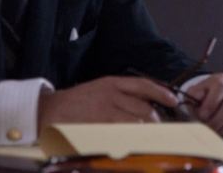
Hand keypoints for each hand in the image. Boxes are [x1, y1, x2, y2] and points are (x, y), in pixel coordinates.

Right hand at [38, 76, 177, 126]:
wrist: (50, 111)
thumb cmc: (76, 102)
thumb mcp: (99, 90)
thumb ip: (120, 95)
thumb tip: (144, 106)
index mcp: (111, 83)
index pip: (143, 85)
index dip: (161, 93)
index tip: (173, 100)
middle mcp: (111, 93)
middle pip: (143, 106)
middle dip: (154, 118)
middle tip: (158, 126)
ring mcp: (105, 110)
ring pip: (136, 120)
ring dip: (145, 129)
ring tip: (148, 135)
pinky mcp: (100, 125)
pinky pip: (123, 132)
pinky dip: (132, 137)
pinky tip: (133, 140)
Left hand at [187, 73, 222, 136]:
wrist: (218, 99)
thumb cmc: (206, 97)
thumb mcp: (196, 93)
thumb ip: (193, 95)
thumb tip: (193, 100)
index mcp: (221, 79)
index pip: (220, 88)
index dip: (211, 104)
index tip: (202, 116)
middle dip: (218, 119)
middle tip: (209, 129)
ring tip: (216, 133)